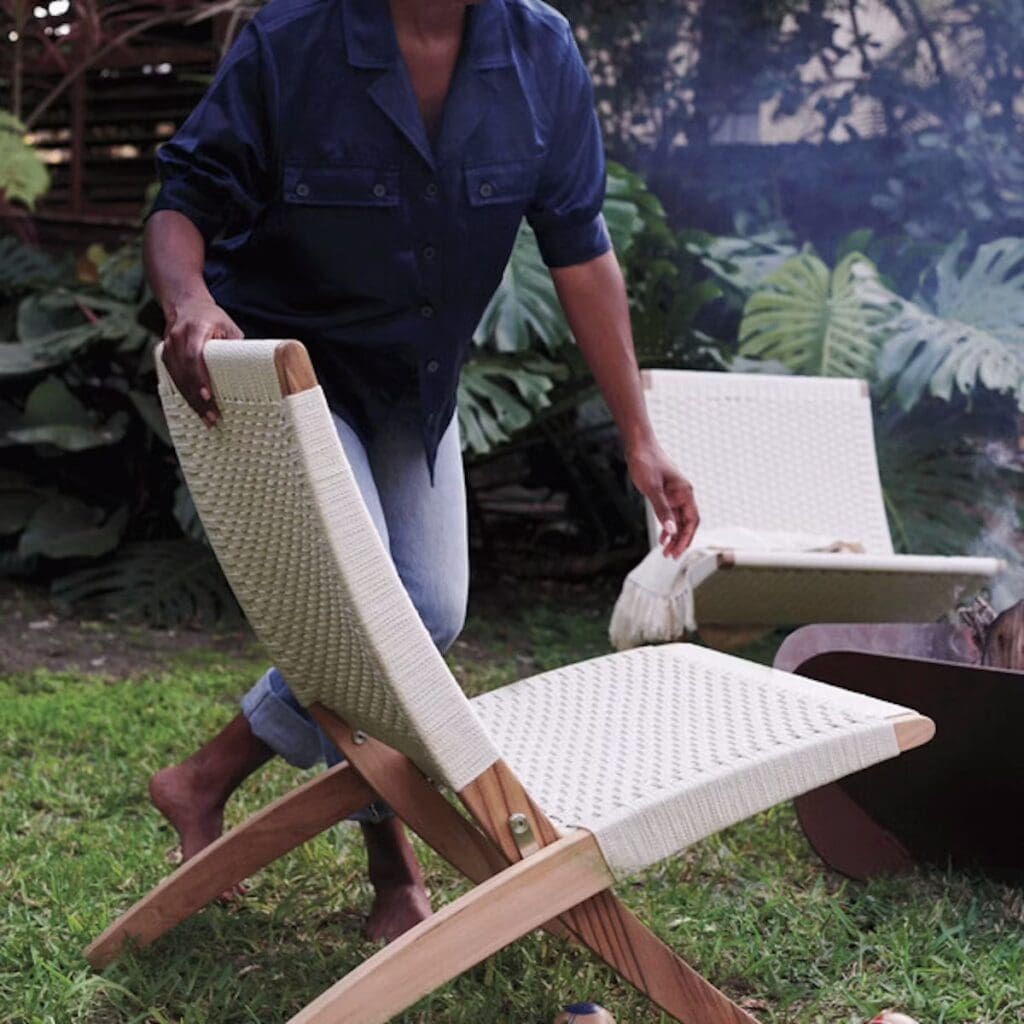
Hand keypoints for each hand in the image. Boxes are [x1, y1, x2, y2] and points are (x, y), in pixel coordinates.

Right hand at [160, 296, 242, 424]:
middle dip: (198, 398)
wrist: (185, 305)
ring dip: (191, 401)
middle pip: (185, 373)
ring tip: (206, 419)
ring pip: (177, 379)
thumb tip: (251, 369)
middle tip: (212, 417)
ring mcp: (168, 347)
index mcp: (194, 329)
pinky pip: (173, 379)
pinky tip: (195, 408)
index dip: (200, 378)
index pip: (194, 357)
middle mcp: (177, 338)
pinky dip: (184, 394)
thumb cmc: (211, 317)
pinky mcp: (165, 356)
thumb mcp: (229, 326)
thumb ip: (236, 346)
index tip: (208, 397)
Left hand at [626, 441, 699, 558]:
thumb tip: (671, 531)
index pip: (692, 521)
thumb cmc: (646, 463)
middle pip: (687, 523)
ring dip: (674, 536)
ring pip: (678, 520)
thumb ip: (662, 510)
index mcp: (685, 493)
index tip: (678, 551)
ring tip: (666, 551)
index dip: (687, 538)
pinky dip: (667, 526)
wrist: (638, 446)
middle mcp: (683, 494)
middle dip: (680, 540)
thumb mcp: (652, 489)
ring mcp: (674, 494)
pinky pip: (670, 514)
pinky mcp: (665, 493)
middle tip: (670, 556)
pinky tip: (662, 536)